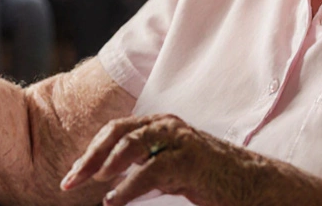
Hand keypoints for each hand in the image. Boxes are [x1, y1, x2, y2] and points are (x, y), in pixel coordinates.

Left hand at [61, 114, 241, 205]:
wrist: (252, 184)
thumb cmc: (209, 178)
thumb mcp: (170, 169)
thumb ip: (144, 167)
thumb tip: (111, 179)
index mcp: (160, 124)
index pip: (115, 130)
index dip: (91, 151)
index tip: (72, 175)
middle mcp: (167, 125)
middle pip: (117, 133)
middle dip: (90, 158)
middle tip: (69, 181)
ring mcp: (180, 140)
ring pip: (131, 144)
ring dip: (104, 166)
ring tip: (89, 185)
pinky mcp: (190, 159)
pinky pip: (151, 170)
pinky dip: (127, 187)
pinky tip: (113, 200)